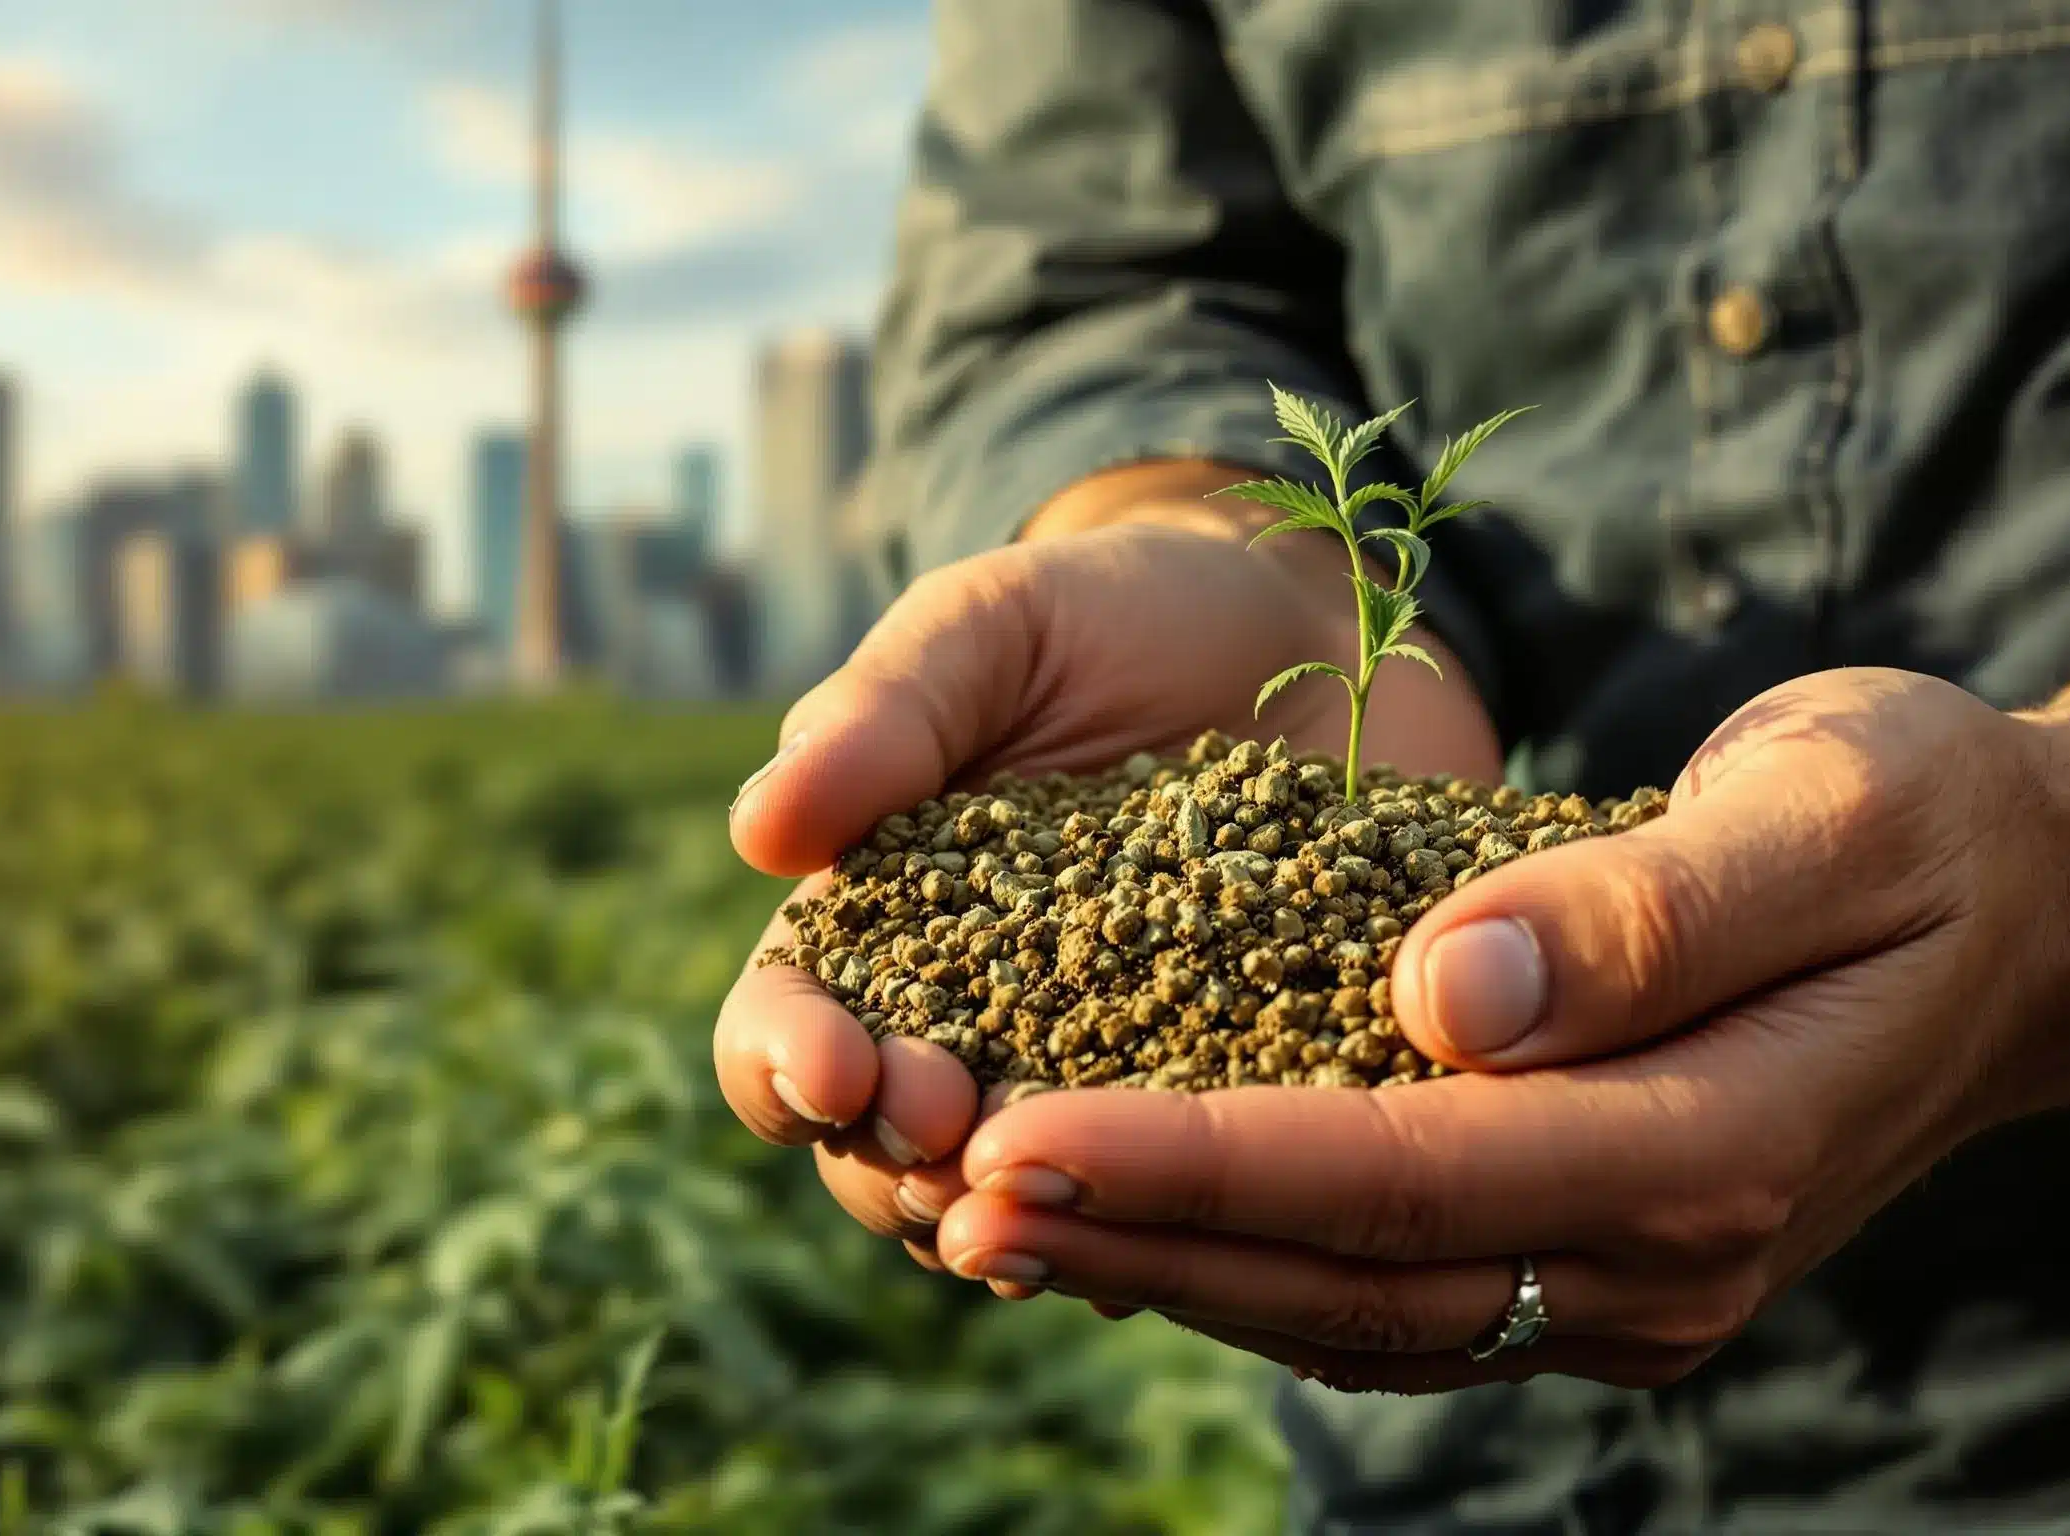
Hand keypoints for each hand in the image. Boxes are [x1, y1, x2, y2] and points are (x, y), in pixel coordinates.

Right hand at [718, 481, 1500, 1282]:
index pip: (784, 1034)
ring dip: (1025, 1218)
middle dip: (896, 1167)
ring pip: (1028, 1208)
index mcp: (874, 934)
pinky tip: (1205, 1213)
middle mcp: (974, 1037)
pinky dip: (1184, 1217)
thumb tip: (759, 831)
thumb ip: (884, 716)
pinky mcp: (1240, 1103)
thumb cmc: (1114, 617)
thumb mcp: (992, 628)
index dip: (787, 1066)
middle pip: (883, 1161)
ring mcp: (1105, 1086)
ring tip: (1059, 1193)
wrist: (1310, 630)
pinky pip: (1195, 1194)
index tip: (834, 1066)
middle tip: (948, 1139)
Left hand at [928, 667, 2069, 1387]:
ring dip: (1169, 1261)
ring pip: (1354, 1306)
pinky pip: (1392, 1282)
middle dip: (1142, 1234)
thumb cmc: (1933, 826)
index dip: (1207, 1164)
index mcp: (1714, 1152)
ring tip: (981, 1201)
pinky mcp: (1593, 1249)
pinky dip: (1249, 1251)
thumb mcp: (1832, 812)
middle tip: (944, 1183)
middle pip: (1352, 1275)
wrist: (2040, 910)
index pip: (1411, 1180)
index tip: (1025, 1128)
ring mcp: (1629, 1279)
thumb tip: (1441, 992)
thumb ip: (1647, 909)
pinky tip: (1125, 1202)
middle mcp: (1661, 1256)